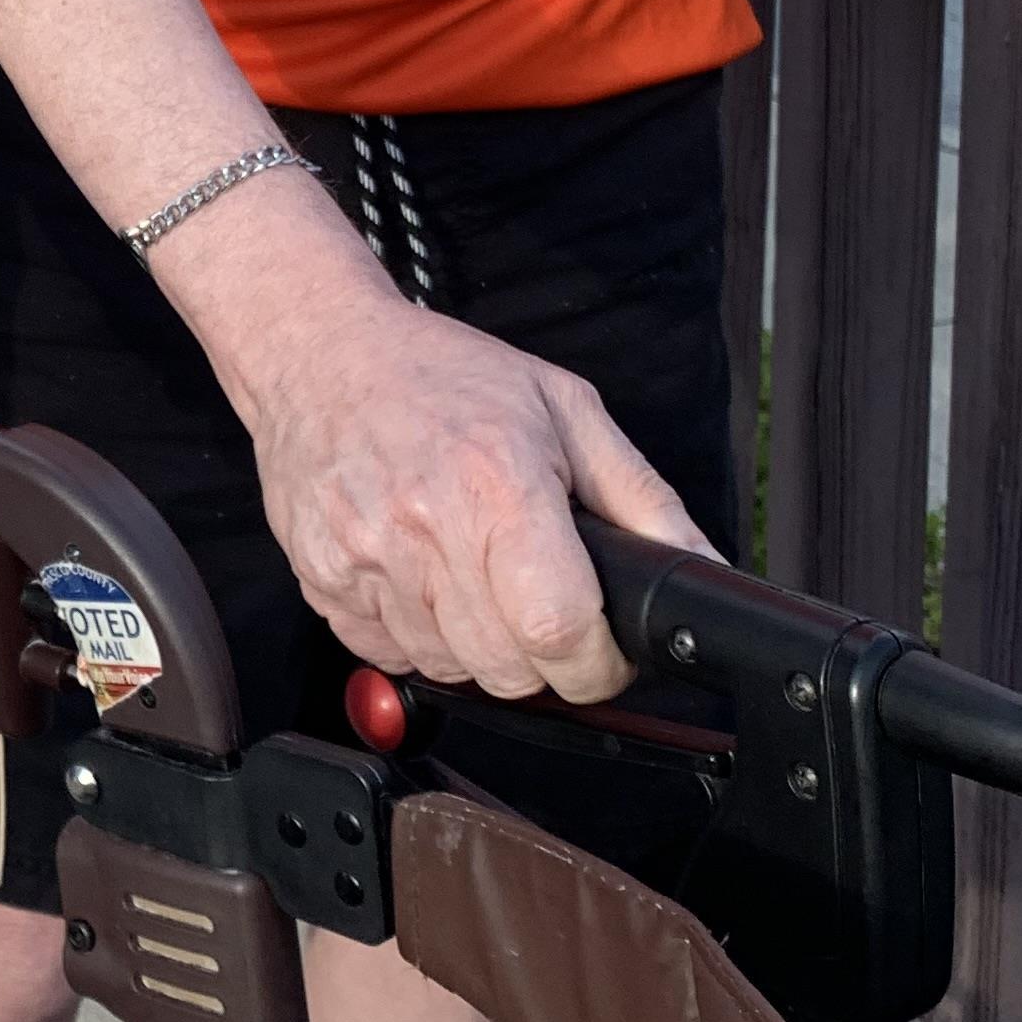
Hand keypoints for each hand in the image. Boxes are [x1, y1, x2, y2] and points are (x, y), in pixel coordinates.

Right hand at [222, 275, 707, 701]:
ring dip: (480, 646)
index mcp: (497, 484)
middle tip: (540, 601)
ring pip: (452, 671)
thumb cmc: (441, 374)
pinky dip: (420, 635)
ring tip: (474, 573)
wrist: (318, 350)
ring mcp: (364, 560)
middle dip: (544, 657)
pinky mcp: (322, 582)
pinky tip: (423, 575)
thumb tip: (703, 571)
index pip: (560, 632)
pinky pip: (391, 656)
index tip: (602, 647)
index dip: (599, 660)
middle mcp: (424, 528)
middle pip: (510, 670)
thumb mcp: (566, 410)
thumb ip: (643, 500)